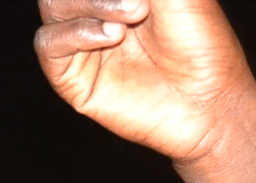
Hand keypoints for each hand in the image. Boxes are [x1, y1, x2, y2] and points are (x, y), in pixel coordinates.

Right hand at [34, 0, 255, 167]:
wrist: (207, 100)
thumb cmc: (201, 42)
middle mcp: (96, 12)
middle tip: (140, 1)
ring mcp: (81, 44)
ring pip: (53, 6)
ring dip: (92, 2)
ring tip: (134, 13)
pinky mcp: (72, 78)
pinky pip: (48, 44)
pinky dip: (76, 32)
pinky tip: (111, 35)